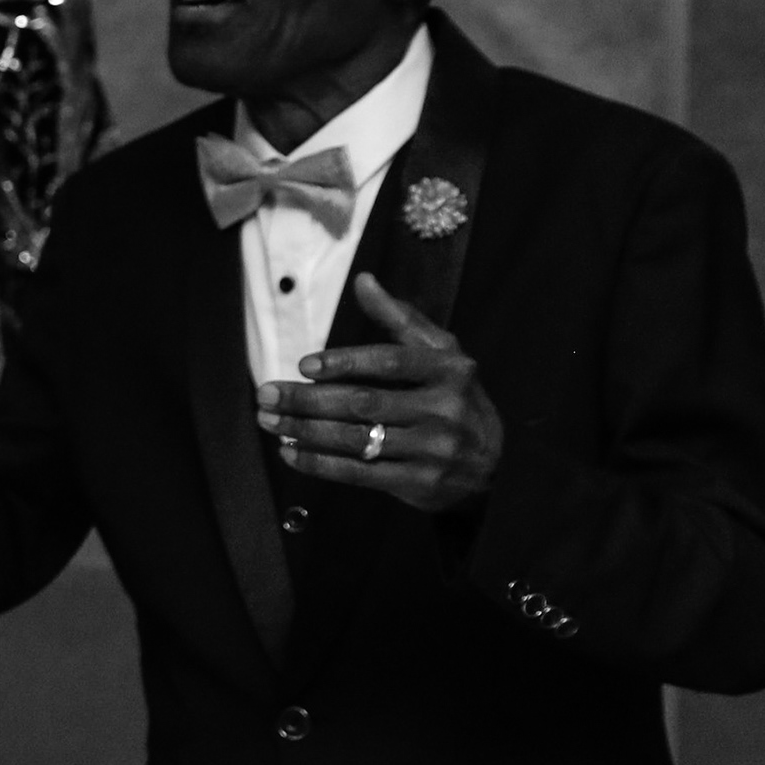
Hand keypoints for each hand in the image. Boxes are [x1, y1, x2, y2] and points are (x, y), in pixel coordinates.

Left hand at [256, 273, 501, 511]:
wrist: (498, 465)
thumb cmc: (457, 397)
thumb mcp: (442, 353)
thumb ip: (400, 319)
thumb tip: (363, 281)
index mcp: (450, 371)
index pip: (389, 363)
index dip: (344, 362)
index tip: (303, 365)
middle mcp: (444, 410)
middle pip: (364, 403)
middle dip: (307, 400)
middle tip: (266, 395)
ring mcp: (434, 450)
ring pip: (356, 439)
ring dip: (305, 432)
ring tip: (269, 422)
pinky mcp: (420, 484)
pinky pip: (360, 474)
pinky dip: (320, 464)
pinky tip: (291, 453)